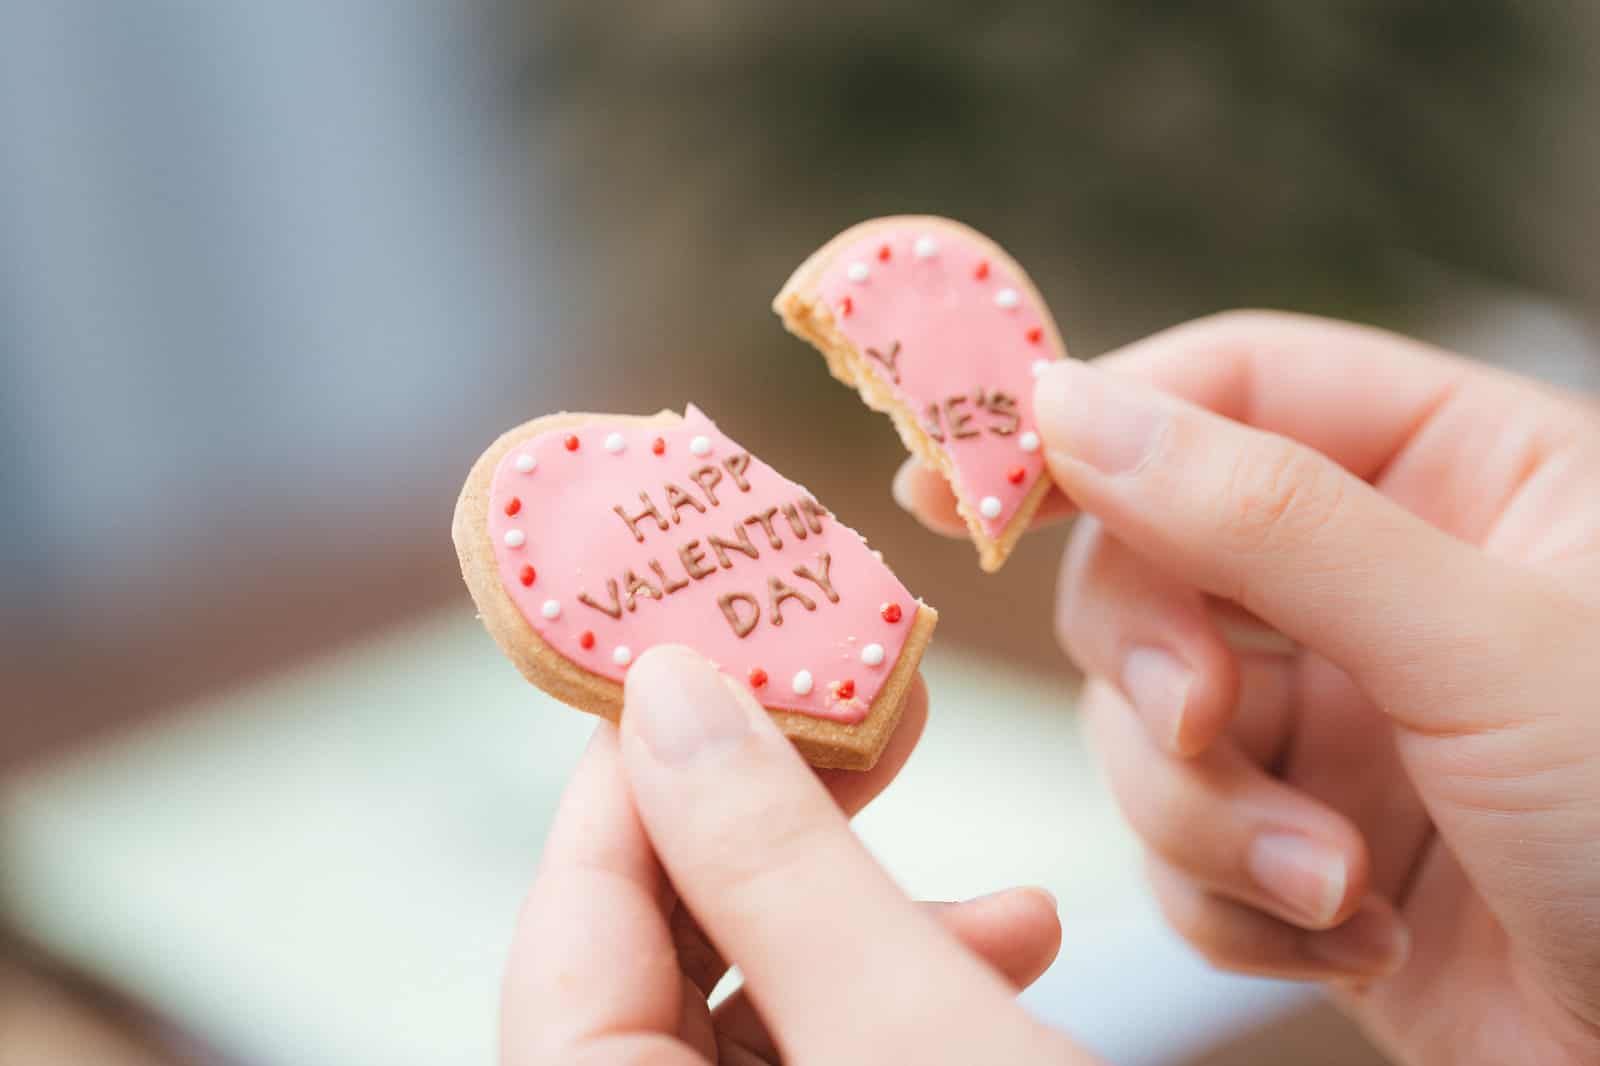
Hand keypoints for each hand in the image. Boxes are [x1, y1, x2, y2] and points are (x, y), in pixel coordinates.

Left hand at [503, 645, 1094, 1064]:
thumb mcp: (903, 1030)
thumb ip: (776, 863)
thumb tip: (669, 691)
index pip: (571, 917)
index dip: (640, 766)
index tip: (716, 646)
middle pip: (662, 950)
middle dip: (787, 835)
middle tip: (872, 722)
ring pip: (757, 1004)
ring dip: (878, 924)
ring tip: (1004, 894)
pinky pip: (821, 1051)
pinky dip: (906, 994)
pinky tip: (1019, 951)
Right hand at [899, 311, 1599, 1064]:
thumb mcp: (1488, 648)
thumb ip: (1269, 515)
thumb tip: (1071, 405)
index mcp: (1464, 471)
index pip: (1228, 386)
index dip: (1090, 422)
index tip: (968, 485)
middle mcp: (1382, 582)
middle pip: (1150, 557)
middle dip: (1160, 664)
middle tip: (1204, 725)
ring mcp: (1336, 718)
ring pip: (1144, 720)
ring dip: (1209, 815)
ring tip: (1331, 887)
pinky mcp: (1300, 845)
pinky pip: (1174, 844)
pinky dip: (1232, 900)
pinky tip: (1354, 940)